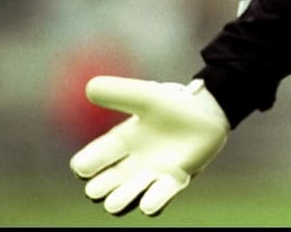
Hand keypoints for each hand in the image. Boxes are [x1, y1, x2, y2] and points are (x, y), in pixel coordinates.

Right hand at [69, 76, 229, 216]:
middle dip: (99, 190)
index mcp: (117, 144)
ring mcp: (150, 175)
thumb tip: (90, 87)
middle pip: (100, 188)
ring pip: (124, 199)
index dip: (84, 166)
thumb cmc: (171, 104)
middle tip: (104, 184)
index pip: (86, 164)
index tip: (87, 165)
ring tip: (121, 197)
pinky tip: (149, 204)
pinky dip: (151, 204)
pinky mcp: (173, 182)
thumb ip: (119, 92)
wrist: (207, 111)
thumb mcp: (145, 96)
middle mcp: (128, 165)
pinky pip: (157, 201)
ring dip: (122, 199)